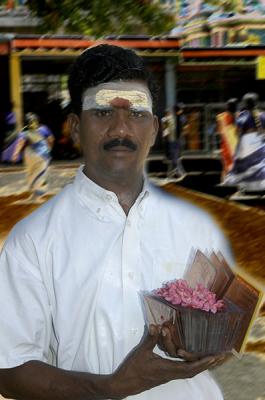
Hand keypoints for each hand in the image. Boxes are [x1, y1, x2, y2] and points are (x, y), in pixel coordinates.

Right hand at [110, 325, 224, 398]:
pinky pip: (183, 371)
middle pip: (193, 371)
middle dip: (207, 365)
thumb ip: (151, 338)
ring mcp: (168, 376)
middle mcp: (171, 374)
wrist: (124, 384)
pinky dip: (191, 366)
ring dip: (201, 365)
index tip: (214, 357)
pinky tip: (193, 360)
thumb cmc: (133, 368)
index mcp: (167, 369)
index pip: (189, 368)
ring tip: (211, 358)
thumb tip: (156, 325)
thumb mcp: (142, 352)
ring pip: (189, 372)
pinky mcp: (165, 375)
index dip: (202, 363)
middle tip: (220, 357)